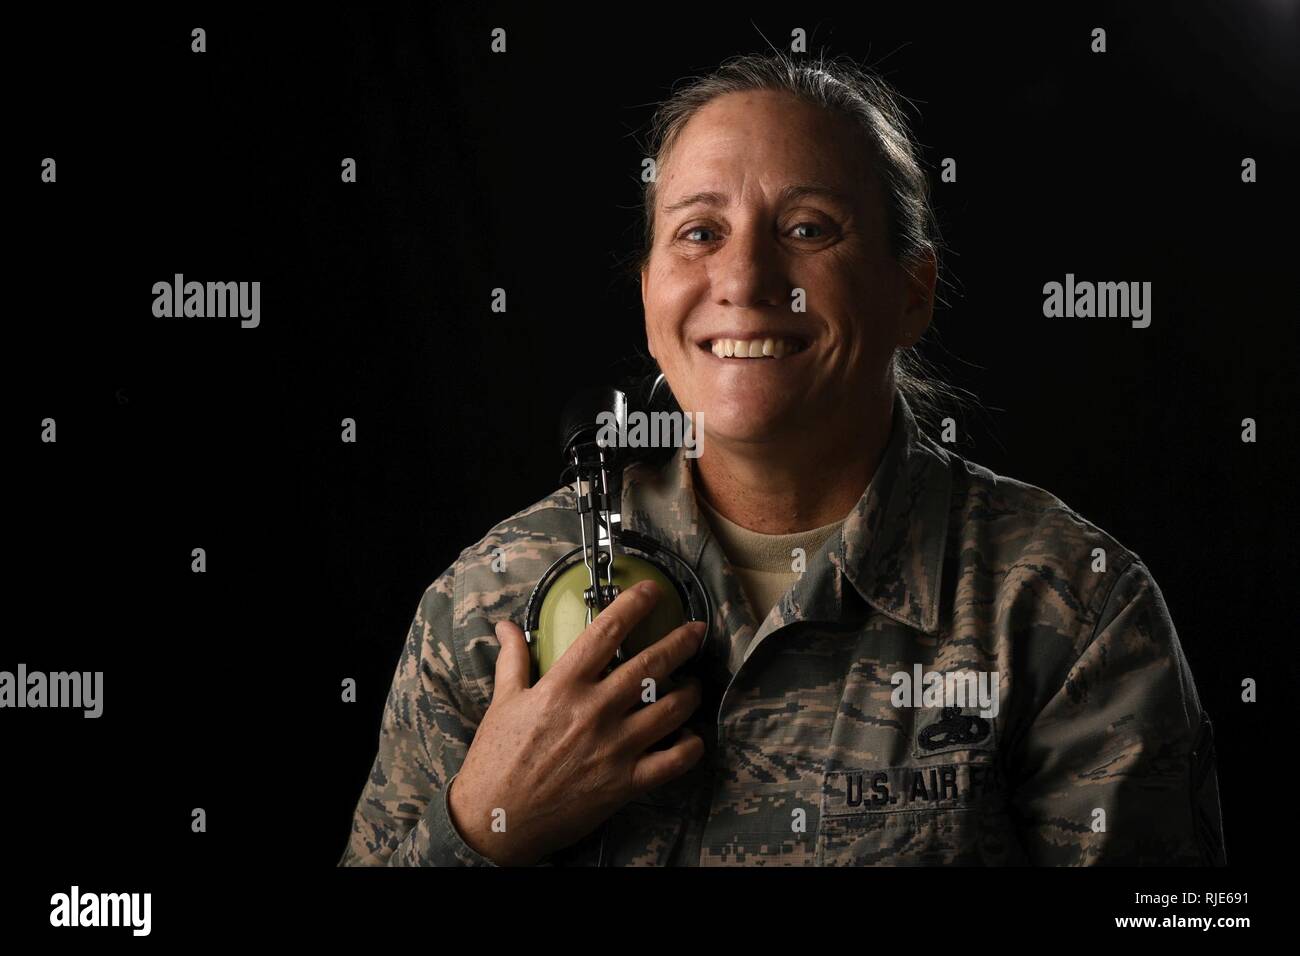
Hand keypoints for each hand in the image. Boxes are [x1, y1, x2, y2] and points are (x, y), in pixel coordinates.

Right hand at [447, 580, 706, 865]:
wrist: (495, 822)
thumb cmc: (496, 761)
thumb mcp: (503, 703)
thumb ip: (513, 660)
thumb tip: (506, 626)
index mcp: (563, 686)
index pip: (606, 632)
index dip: (635, 604)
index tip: (652, 591)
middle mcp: (594, 711)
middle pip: (651, 665)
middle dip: (680, 641)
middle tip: (695, 631)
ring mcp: (614, 748)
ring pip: (671, 709)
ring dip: (690, 692)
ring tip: (692, 685)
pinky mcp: (625, 783)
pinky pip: (674, 761)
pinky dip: (690, 746)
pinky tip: (690, 736)